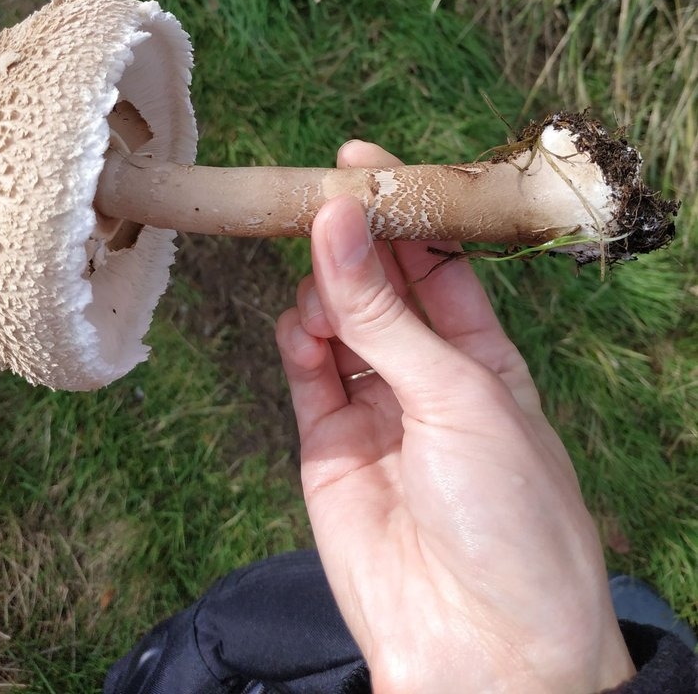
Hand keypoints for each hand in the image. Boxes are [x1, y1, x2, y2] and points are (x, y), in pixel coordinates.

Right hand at [275, 141, 635, 693]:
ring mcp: (374, 407)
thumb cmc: (510, 514)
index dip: (402, 209)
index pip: (436, 259)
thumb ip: (386, 311)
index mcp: (483, 353)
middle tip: (319, 199)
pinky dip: (298, 337)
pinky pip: (304, 369)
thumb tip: (336, 222)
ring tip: (323, 289)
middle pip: (378, 282)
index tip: (360, 161)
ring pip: (335, 319)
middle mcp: (425, 373)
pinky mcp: (328, 444)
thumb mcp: (458, 394)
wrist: (485, 648)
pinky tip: (304, 326)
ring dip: (324, 289)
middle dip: (351, 239)